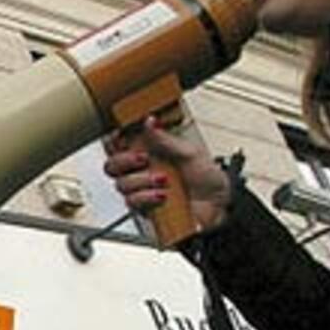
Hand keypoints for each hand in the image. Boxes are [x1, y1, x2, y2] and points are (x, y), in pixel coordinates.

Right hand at [103, 116, 232, 230]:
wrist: (218, 206)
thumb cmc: (207, 179)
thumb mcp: (189, 152)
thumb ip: (165, 139)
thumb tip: (149, 122)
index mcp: (151, 151)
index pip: (121, 144)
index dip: (115, 140)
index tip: (121, 137)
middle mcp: (142, 170)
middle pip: (112, 164)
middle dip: (124, 160)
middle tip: (143, 159)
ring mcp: (142, 189)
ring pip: (121, 183)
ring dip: (141, 181)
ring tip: (163, 180)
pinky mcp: (144, 207)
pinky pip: (132, 202)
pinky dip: (146, 197)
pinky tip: (162, 195)